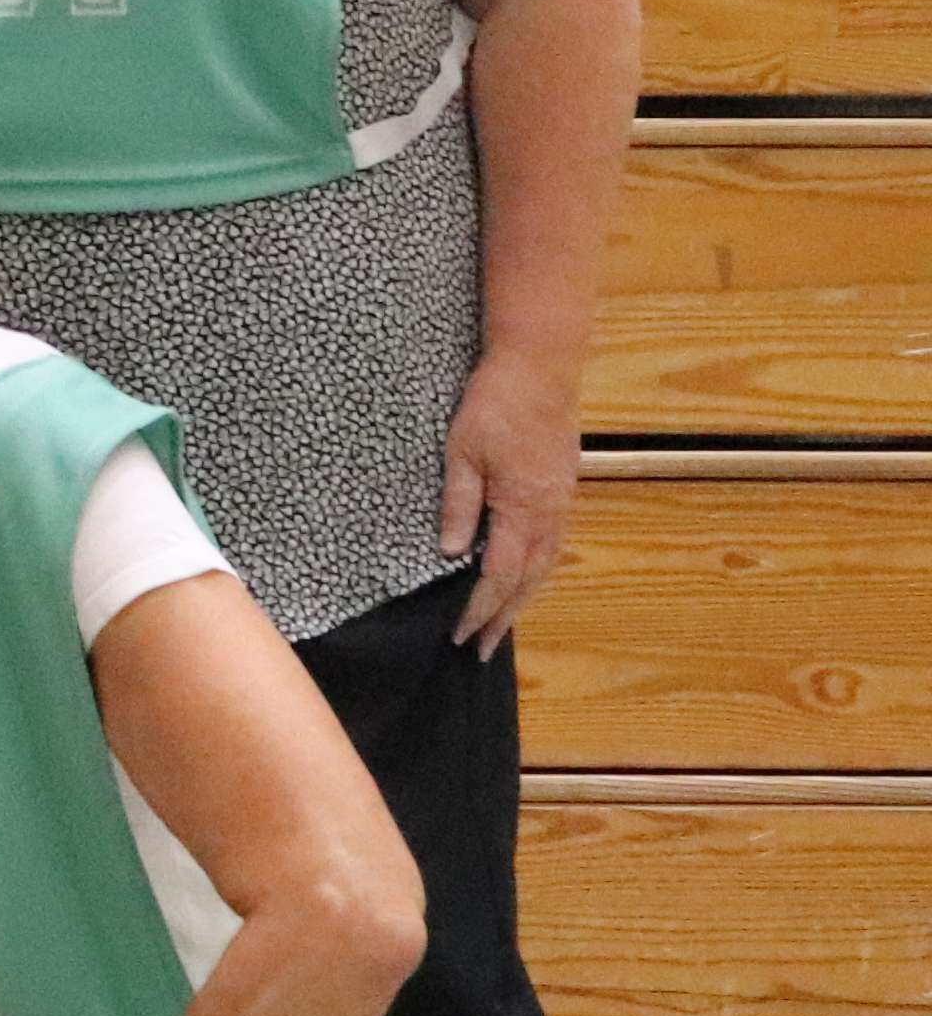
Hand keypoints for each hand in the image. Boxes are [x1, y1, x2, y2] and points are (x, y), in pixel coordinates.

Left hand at [435, 350, 579, 649]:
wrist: (541, 366)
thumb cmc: (496, 404)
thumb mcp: (463, 451)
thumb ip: (460, 504)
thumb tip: (453, 553)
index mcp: (524, 507)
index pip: (499, 574)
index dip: (480, 608)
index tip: (460, 635)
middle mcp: (550, 513)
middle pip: (528, 580)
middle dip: (503, 617)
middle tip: (479, 649)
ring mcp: (562, 502)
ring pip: (544, 566)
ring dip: (521, 599)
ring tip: (499, 626)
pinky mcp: (563, 490)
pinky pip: (550, 545)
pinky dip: (535, 572)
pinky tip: (521, 579)